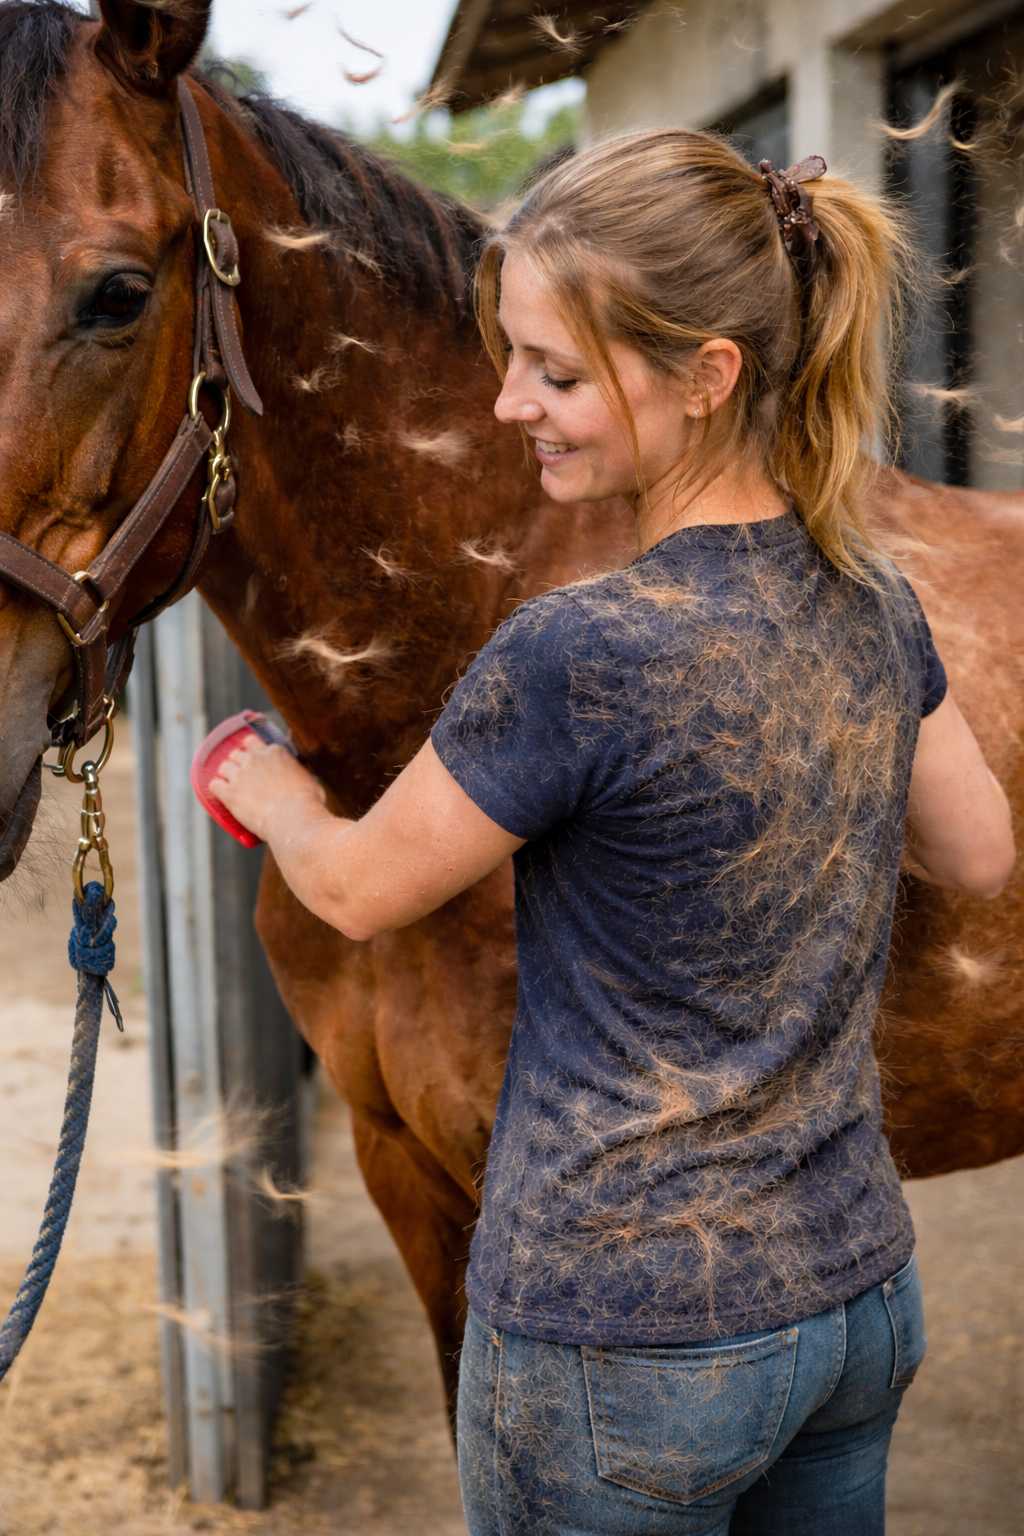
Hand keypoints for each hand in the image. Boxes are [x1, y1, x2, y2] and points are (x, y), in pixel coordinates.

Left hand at [209, 736, 325, 842]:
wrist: (294, 820)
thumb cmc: (308, 803)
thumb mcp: (309, 780)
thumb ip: (299, 774)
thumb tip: (301, 777)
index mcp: (275, 752)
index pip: (254, 741)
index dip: (252, 749)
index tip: (253, 757)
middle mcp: (254, 759)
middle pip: (236, 752)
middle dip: (237, 760)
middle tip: (241, 772)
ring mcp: (240, 775)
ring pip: (223, 766)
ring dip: (226, 773)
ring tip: (229, 782)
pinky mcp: (230, 794)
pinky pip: (214, 785)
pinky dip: (216, 788)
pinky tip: (219, 792)